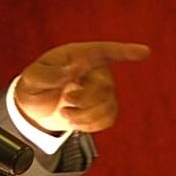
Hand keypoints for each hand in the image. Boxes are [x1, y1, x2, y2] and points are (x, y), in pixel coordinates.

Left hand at [14, 42, 149, 133]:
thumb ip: (45, 75)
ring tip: (66, 114)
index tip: (145, 51)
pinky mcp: (102, 107)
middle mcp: (94, 70)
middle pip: (105, 86)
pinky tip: (76, 122)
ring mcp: (101, 89)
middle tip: (66, 101)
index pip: (104, 51)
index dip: (125, 51)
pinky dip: (91, 124)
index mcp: (78, 56)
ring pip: (108, 105)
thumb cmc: (34, 86)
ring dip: (85, 115)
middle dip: (85, 99)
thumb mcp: (30, 79)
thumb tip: (68, 72)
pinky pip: (109, 118)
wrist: (35, 107)